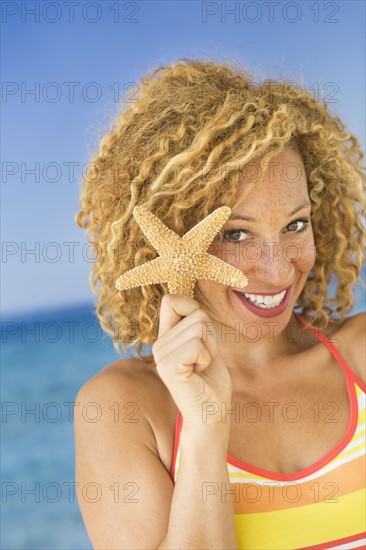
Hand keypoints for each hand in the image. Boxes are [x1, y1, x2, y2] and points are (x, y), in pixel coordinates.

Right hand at [152, 294, 231, 427]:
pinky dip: (207, 358)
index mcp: (166, 336)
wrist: (210, 412)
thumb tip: (195, 305)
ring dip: (210, 348)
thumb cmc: (210, 380)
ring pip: (200, 328)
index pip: (171, 300)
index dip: (193, 308)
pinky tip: (198, 372)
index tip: (202, 331)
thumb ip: (196, 324)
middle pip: (197, 314)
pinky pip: (197, 345)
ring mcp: (161, 355)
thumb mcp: (205, 343)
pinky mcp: (168, 367)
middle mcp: (159, 343)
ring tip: (201, 366)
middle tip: (204, 360)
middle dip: (211, 337)